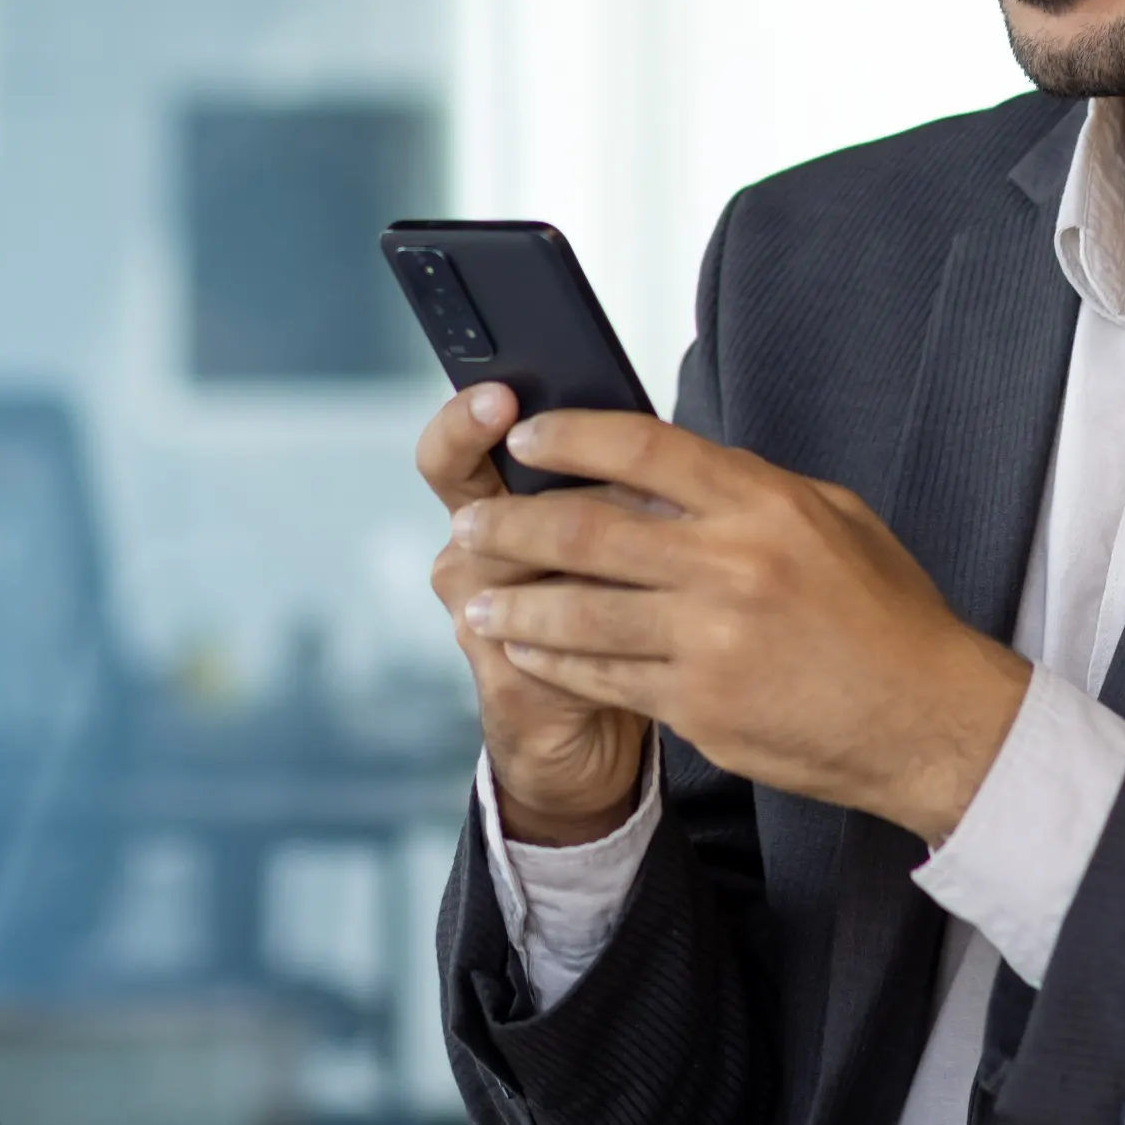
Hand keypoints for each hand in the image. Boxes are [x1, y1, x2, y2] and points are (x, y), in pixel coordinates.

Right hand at [417, 385, 653, 843]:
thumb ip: (624, 489)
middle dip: (484, 450)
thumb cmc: (621, 614)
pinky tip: (639, 609)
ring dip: (576, 540)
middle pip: (465, 491)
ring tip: (636, 532)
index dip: (466, 419)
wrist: (602, 729)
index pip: (458, 447)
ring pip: (509, 557)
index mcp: (496, 506)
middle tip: (516, 425)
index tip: (497, 394)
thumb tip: (666, 438)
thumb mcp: (623, 538)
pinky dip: (589, 613)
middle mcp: (471, 555)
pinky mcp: (500, 668)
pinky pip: (536, 629)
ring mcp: (476, 613)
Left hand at [449, 410, 1032, 841]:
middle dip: (512, 525)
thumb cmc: (887, 616)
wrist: (927, 721)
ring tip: (477, 598)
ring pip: (578, 612)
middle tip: (472, 523)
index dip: (571, 437)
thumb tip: (671, 469)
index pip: (642, 449)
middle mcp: (730, 566)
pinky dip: (553, 661)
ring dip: (515, 603)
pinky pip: (602, 677)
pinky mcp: (699, 706)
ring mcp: (710, 641)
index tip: (526, 437)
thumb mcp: (833, 520)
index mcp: (762, 504)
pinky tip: (525, 650)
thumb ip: (750, 490)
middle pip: (587, 531)